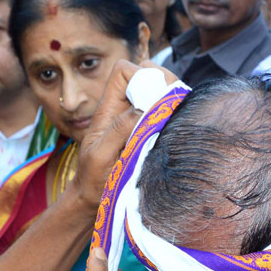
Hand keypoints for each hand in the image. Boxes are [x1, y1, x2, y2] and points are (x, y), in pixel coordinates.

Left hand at [73, 60, 179, 206]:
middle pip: (144, 75)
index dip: (138, 74)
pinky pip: (163, 112)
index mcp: (108, 109)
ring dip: (169, 97)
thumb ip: (118, 130)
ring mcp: (137, 120)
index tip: (149, 94)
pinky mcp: (148, 132)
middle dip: (161, 80)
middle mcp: (124, 110)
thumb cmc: (93, 178)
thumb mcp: (101, 155)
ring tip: (177, 110)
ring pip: (157, 92)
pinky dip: (172, 112)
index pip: (123, 71)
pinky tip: (176, 124)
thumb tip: (142, 108)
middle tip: (172, 100)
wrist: (94, 198)